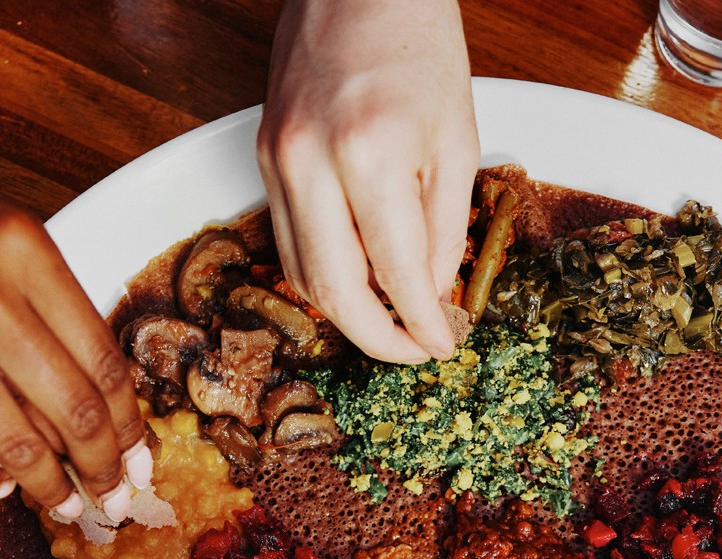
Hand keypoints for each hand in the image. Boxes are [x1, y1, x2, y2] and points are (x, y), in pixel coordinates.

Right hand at [0, 141, 146, 516]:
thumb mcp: (0, 233)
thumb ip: (49, 307)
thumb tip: (99, 405)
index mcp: (20, 247)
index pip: (102, 361)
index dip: (128, 426)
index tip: (140, 456)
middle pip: (71, 410)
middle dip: (102, 468)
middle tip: (112, 495)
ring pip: (12, 443)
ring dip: (46, 487)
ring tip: (60, 503)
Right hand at [259, 0, 477, 363]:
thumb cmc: (418, 45)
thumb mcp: (458, 139)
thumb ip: (445, 226)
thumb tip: (433, 295)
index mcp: (371, 157)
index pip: (397, 274)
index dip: (422, 324)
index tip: (443, 344)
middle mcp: (312, 164)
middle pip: (334, 294)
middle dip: (377, 339)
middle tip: (412, 350)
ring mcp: (278, 161)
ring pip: (301, 275)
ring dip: (346, 311)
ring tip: (389, 320)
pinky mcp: (263, 156)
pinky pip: (287, 240)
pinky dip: (322, 271)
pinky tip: (357, 276)